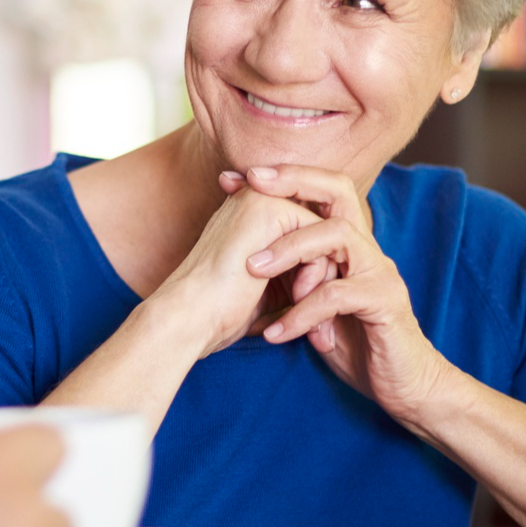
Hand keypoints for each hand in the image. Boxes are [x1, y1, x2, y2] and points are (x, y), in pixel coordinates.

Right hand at [149, 180, 323, 357]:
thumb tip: (337, 274)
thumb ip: (295, 272)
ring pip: (326, 234)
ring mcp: (262, 199)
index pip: (309, 237)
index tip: (313, 322)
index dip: (317, 277)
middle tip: (320, 327)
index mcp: (251, 215)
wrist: (189, 318)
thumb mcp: (267, 289)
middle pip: (321, 233)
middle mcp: (257, 199)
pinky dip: (318, 275)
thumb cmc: (220, 314)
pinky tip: (297, 301)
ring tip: (310, 317)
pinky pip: (322, 237)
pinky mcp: (271, 210)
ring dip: (325, 279)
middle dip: (327, 278)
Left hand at [233, 164, 459, 428]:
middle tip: (252, 185)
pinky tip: (275, 333)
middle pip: (340, 191)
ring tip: (252, 269)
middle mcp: (368, 250)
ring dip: (290, 250)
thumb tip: (247, 260)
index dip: (282, 178)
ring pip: (337, 237)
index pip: (322, 193)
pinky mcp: (385, 302)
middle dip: (294, 181)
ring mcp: (379, 272)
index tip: (233, 179)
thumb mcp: (315, 306)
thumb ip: (295, 279)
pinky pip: (337, 295)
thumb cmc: (355, 345)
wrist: (403, 386)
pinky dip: (301, 313)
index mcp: (350, 246)